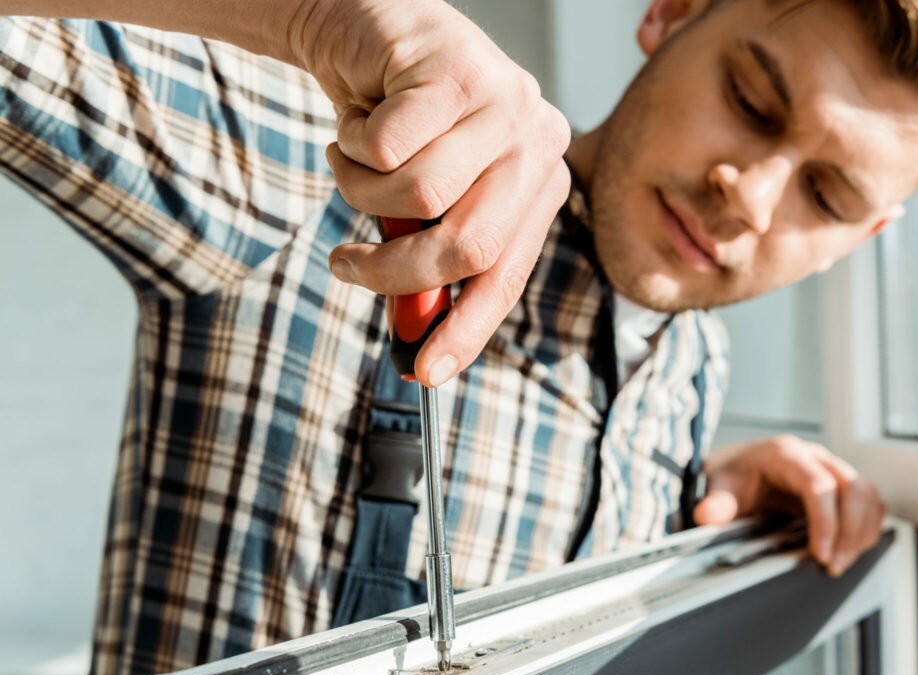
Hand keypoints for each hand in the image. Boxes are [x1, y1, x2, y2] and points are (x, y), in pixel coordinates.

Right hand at [290, 0, 571, 384]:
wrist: (363, 27)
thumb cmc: (396, 122)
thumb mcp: (422, 200)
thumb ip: (429, 259)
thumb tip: (417, 335)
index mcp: (542, 183)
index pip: (508, 275)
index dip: (466, 328)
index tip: (426, 371)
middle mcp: (538, 141)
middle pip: (467, 245)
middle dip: (396, 271)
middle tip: (348, 265)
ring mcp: (506, 101)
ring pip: (417, 196)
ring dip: (361, 190)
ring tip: (356, 159)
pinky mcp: (459, 69)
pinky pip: (385, 149)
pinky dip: (349, 146)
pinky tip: (359, 118)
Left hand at [693, 436, 885, 576]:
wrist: (740, 468)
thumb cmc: (733, 477)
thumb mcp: (720, 488)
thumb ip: (716, 503)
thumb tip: (707, 516)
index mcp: (786, 455)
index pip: (819, 484)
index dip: (825, 521)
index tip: (820, 554)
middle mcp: (816, 457)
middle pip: (854, 488)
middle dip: (849, 531)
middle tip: (833, 566)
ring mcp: (833, 468)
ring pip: (868, 495)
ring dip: (862, 532)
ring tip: (841, 564)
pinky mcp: (843, 484)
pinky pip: (870, 502)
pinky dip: (867, 528)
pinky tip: (850, 551)